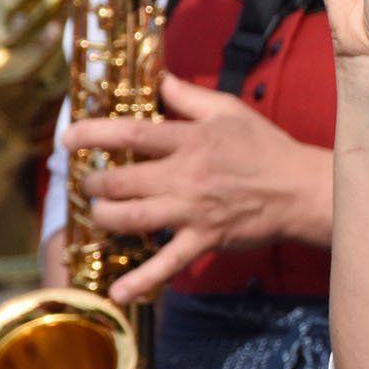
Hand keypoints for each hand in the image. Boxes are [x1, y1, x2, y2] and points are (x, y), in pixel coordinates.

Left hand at [64, 73, 323, 302]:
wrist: (301, 190)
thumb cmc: (266, 147)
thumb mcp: (229, 110)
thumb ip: (188, 95)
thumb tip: (157, 78)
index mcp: (190, 140)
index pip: (131, 133)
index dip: (93, 134)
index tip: (67, 138)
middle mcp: (185, 176)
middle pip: (121, 181)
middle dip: (94, 184)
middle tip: (88, 184)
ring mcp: (192, 211)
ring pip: (131, 219)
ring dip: (105, 218)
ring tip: (98, 215)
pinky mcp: (203, 240)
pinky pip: (167, 264)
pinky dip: (142, 280)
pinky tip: (118, 291)